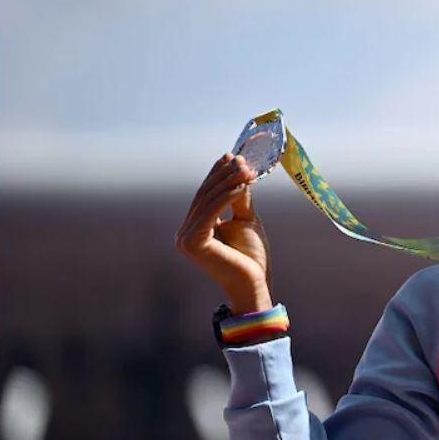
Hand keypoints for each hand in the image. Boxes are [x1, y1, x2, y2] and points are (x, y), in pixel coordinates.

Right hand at [175, 153, 273, 313]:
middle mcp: (185, 233)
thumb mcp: (245, 219)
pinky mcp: (192, 243)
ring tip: (246, 169)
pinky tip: (242, 185)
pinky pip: (211, 213)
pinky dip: (226, 197)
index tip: (232, 155)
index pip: (205, 195)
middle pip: (205, 196)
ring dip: (228, 183)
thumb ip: (238, 197)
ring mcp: (185, 239)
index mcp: (194, 229)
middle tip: (241, 159)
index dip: (218, 174)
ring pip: (208, 202)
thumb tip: (236, 169)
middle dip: (224, 175)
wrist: (254, 284)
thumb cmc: (251, 257)